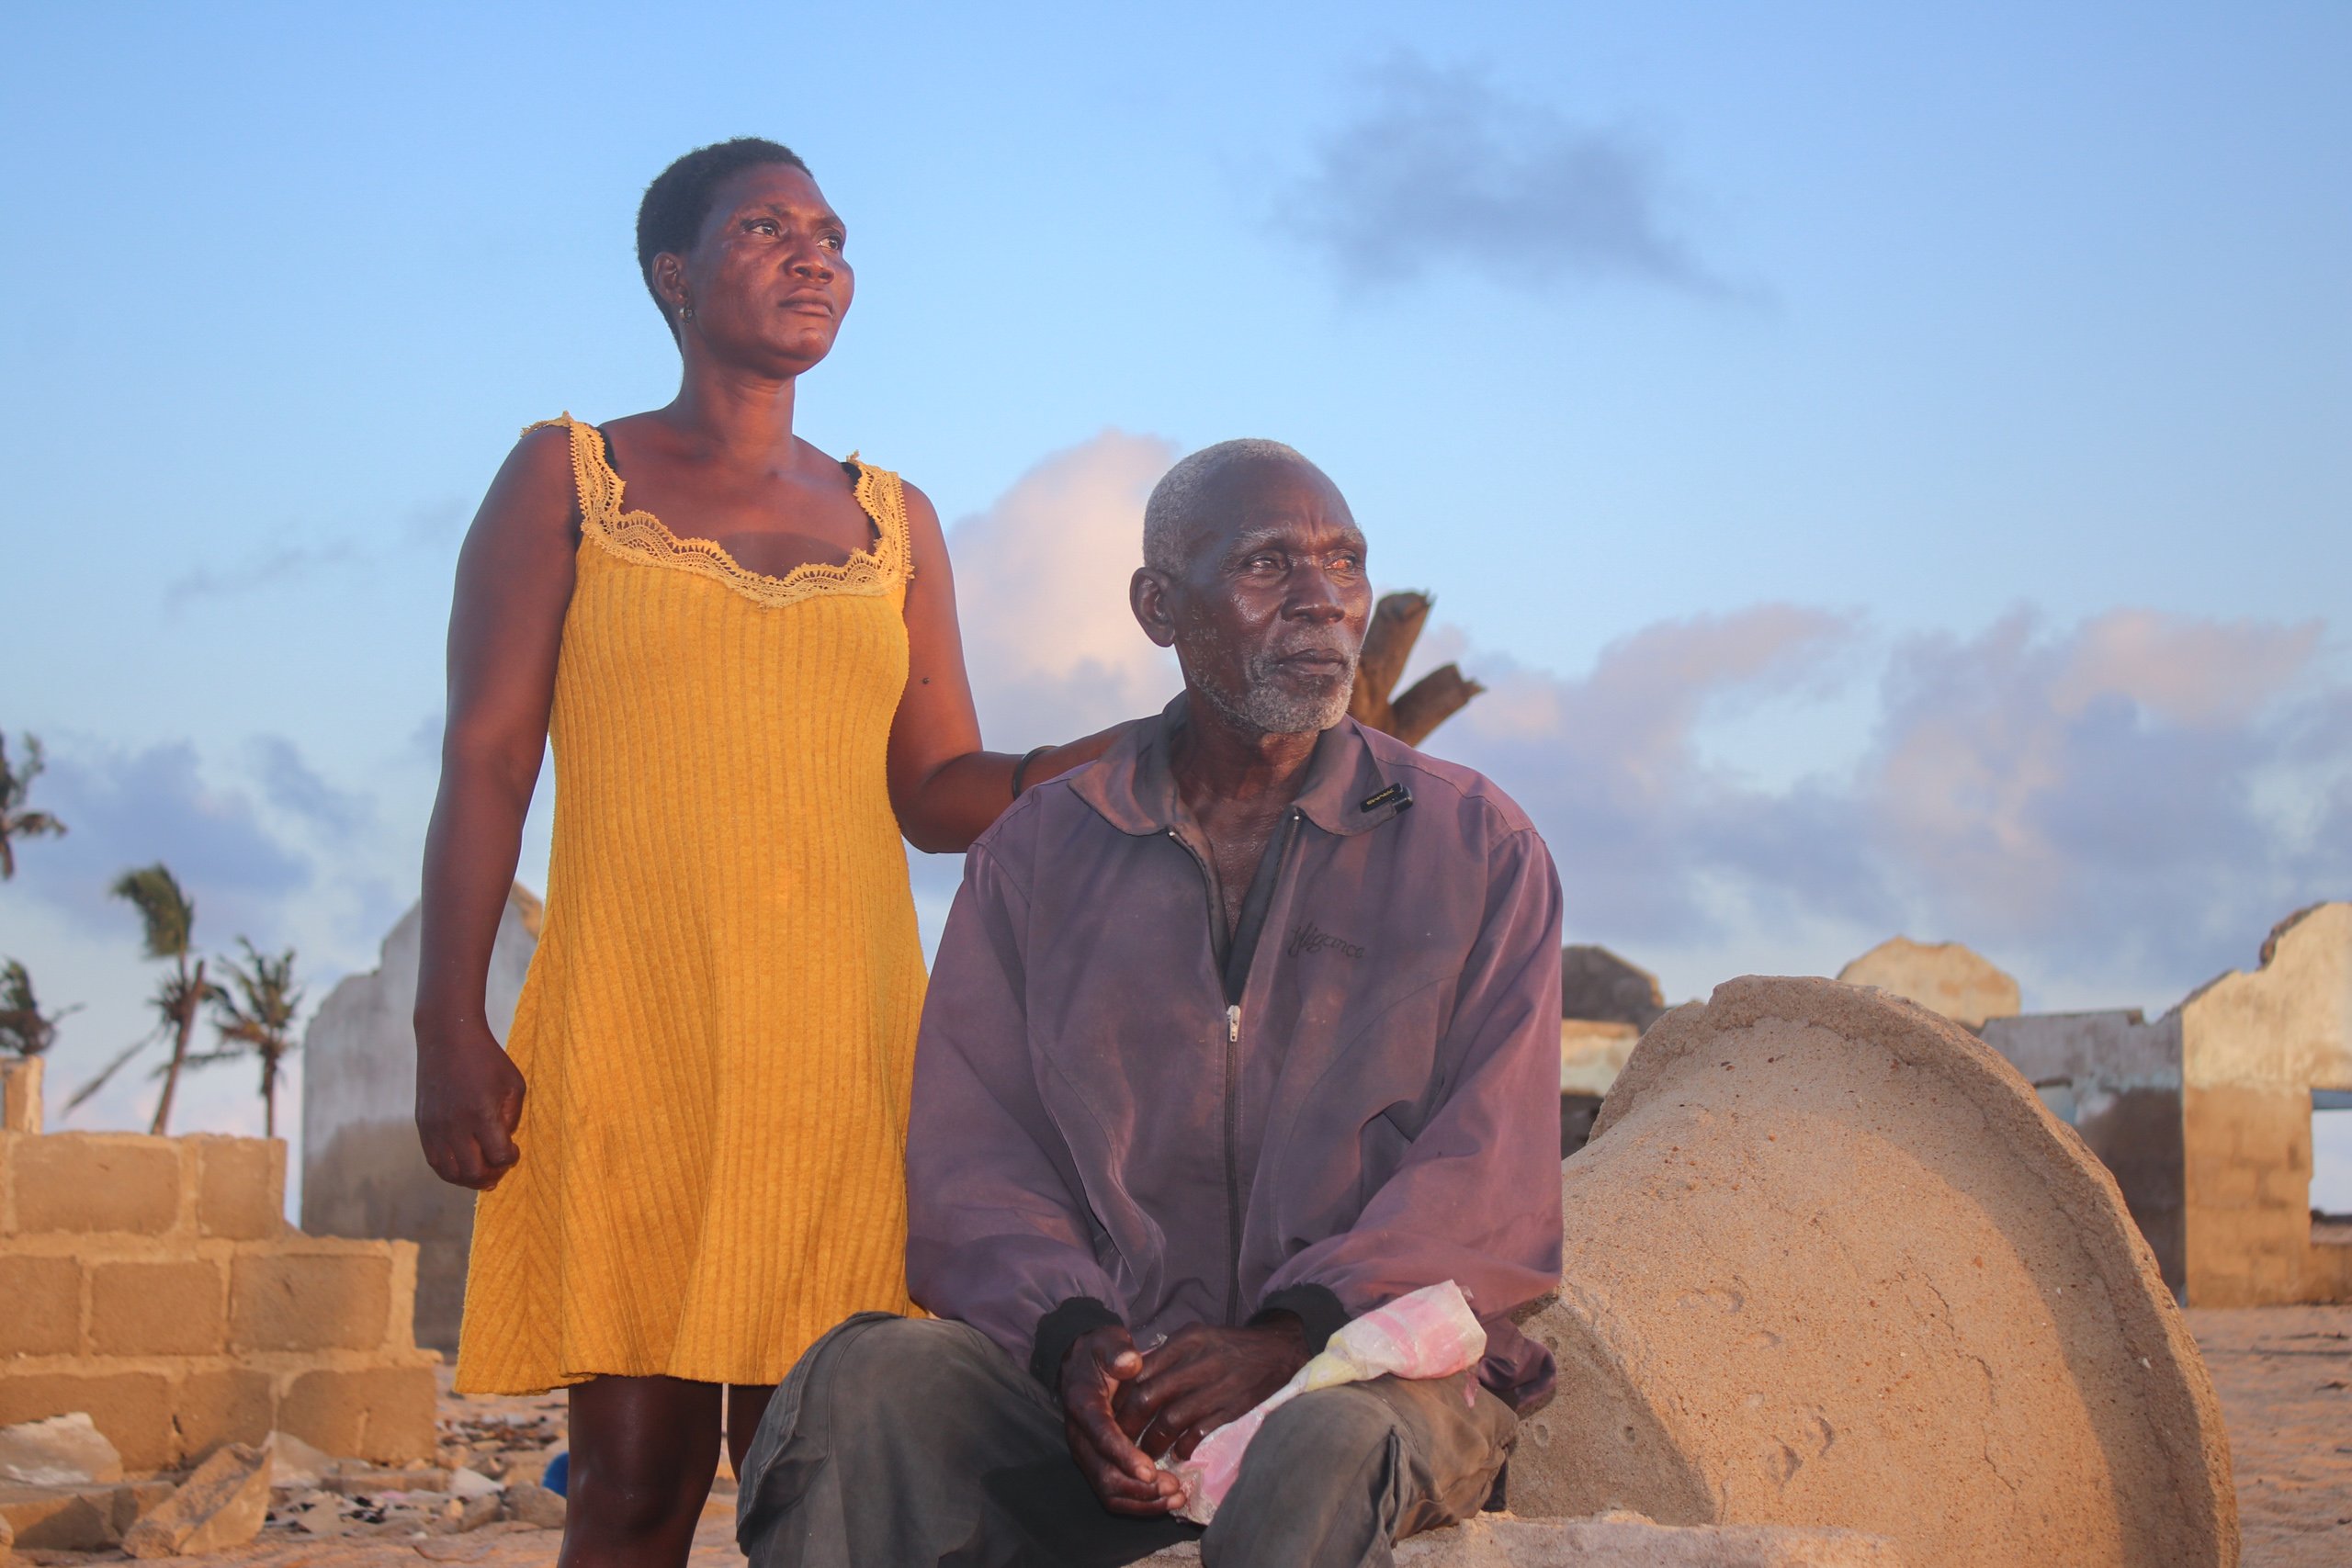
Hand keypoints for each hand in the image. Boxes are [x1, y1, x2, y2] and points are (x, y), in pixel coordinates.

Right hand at [414, 1019, 525, 1190]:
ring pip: (450, 1173)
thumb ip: (512, 1117)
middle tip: (499, 1166)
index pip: (499, 1156)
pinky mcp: (423, 1125)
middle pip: (474, 1172)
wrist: (447, 1038)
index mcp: (481, 1113)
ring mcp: (435, 1127)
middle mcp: (455, 1125)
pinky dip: (450, 1170)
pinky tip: (463, 1165)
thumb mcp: (512, 1084)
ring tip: (483, 1173)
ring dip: (469, 1179)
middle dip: (492, 1175)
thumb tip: (504, 1144)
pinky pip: (434, 1161)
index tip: (514, 1149)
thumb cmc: (487, 1059)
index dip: (511, 1158)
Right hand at [1061, 1326, 1186, 1515]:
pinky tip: (1167, 1499)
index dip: (1124, 1456)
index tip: (1149, 1471)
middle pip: (1103, 1474)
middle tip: (1173, 1486)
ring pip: (1108, 1490)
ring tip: (1176, 1496)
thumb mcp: (1108, 1341)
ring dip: (1142, 1501)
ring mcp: (1087, 1453)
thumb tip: (1130, 1362)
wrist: (1082, 1362)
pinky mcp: (1097, 1463)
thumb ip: (1118, 1351)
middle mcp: (1080, 1435)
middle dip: (1139, 1487)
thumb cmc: (1101, 1352)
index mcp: (1083, 1405)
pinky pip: (1114, 1492)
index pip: (1100, 1436)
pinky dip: (1140, 1502)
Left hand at [1113, 1318, 1311, 1460]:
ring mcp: (1217, 1386)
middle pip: (1149, 1397)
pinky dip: (1184, 1446)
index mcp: (1186, 1341)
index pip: (1140, 1371)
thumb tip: (1131, 1377)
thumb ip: (1166, 1355)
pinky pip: (1199, 1432)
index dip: (1121, 1397)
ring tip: (1145, 1454)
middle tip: (1120, 1441)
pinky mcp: (1234, 1407)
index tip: (1112, 1414)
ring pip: (1170, 1420)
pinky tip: (1178, 1453)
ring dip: (1153, 1442)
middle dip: (1129, 1425)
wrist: (1278, 1351)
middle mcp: (1199, 1361)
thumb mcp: (1197, 1337)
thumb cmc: (1229, 1346)